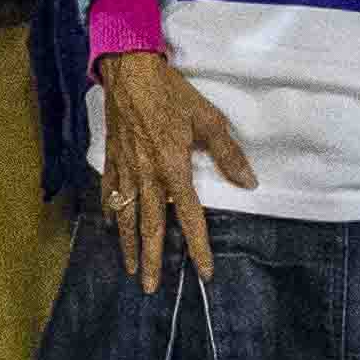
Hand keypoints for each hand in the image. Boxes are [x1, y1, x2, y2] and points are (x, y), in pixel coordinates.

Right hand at [95, 50, 249, 287]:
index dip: (198, 246)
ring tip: (130, 269)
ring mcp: (126, 169)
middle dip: (151, 259)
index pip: (189, 217)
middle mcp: (147, 176)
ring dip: (128, 245)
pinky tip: (112, 224)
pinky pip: (110, 192)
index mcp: (173, 168)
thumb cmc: (172, 93)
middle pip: (150, 226)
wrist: (130, 71)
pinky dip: (111, 211)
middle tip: (150, 288)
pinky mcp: (112, 158)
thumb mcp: (208, 119)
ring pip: (126, 216)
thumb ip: (228, 154)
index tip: (204, 271)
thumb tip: (249, 182)